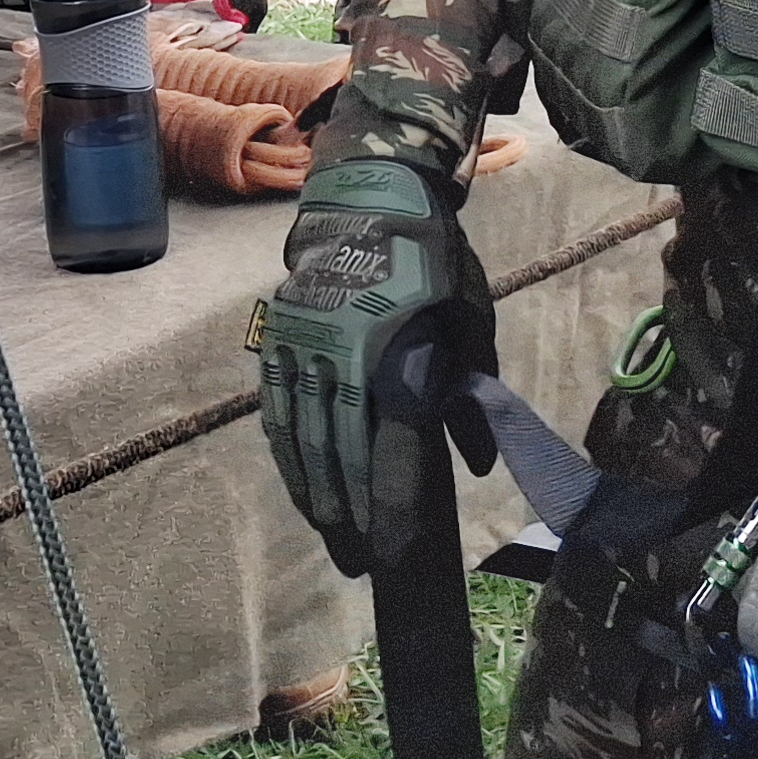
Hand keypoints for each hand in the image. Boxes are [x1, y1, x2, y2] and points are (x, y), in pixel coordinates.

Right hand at [259, 158, 489, 574]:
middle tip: (358, 561)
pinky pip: (278, 408)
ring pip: (303, 436)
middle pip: (341, 454)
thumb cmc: (435, 263)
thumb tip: (479, 464)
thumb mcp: (471, 322)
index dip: (389, 508)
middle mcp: (346, 356)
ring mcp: (306, 347)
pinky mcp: (281, 338)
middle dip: (349, 515)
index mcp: (400, 353)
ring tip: (329, 532)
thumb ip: (474, 395)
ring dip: (314, 491)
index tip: (390, 552)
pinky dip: (288, 452)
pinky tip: (299, 483)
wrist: (371, 197)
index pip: (392, 450)